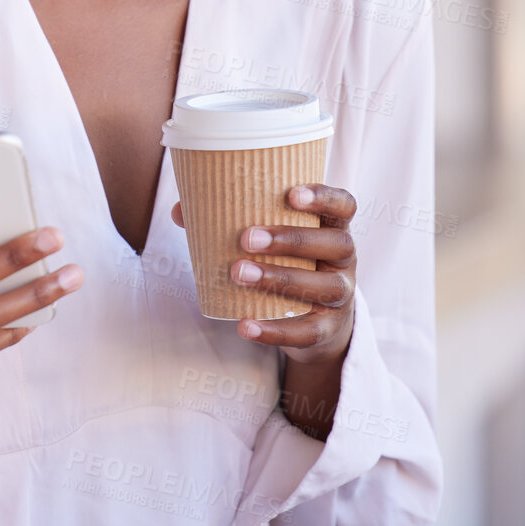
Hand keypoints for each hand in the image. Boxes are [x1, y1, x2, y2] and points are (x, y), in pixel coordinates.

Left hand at [170, 183, 356, 364]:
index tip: (291, 194)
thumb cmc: (283, 263)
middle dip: (290, 239)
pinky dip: (275, 330)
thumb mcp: (268, 241)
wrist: (314, 321)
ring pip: (324, 286)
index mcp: (331, 227)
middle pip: (334, 244)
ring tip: (238, 273)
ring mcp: (341, 294)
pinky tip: (245, 325)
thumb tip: (180, 210)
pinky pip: (307, 331)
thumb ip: (229, 220)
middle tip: (246, 239)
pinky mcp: (328, 328)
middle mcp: (344, 258)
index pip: (343, 205)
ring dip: (279, 279)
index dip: (323, 196)